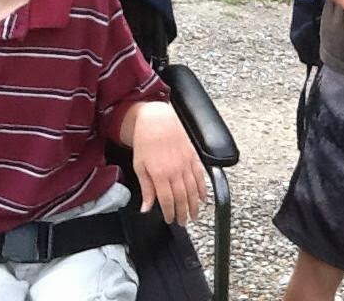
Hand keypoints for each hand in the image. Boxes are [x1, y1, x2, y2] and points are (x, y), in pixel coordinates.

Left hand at [129, 102, 206, 225]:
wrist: (158, 121)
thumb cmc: (146, 141)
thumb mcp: (139, 166)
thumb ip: (146, 188)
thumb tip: (146, 208)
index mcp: (160, 174)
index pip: (167, 201)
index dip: (170, 213)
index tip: (170, 220)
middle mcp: (175, 171)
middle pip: (182, 198)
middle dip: (183, 213)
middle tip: (184, 222)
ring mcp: (186, 164)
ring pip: (193, 190)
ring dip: (195, 205)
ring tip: (194, 215)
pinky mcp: (193, 157)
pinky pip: (201, 177)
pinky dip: (203, 189)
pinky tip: (203, 198)